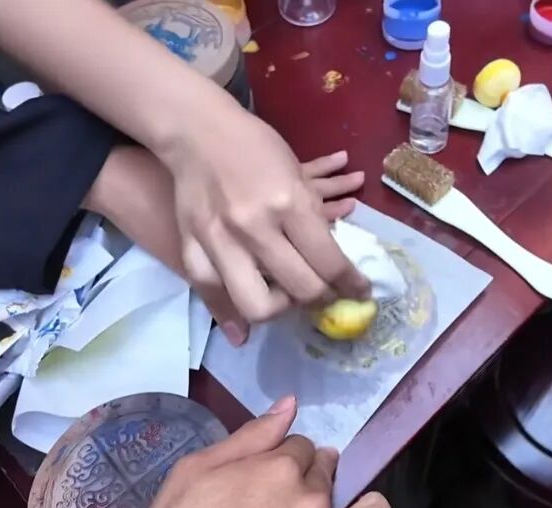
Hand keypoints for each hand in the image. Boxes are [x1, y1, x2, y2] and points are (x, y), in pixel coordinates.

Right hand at [86, 147, 364, 344]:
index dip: (351, 285)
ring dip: (280, 309)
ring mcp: (220, 241)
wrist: (197, 131)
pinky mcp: (192, 247)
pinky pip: (212, 297)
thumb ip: (315, 219)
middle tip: (326, 296)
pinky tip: (242, 330)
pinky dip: (230, 318)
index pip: (329, 263)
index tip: (359, 292)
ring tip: (288, 299)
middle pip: (300, 289)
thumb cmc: (255, 147)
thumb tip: (336, 267)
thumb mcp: (297, 176)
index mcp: (289, 203)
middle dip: (322, 299)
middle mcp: (255, 227)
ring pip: (257, 305)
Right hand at [112, 396, 401, 507]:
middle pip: (331, 475)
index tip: (276, 473)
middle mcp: (313, 506)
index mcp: (278, 472)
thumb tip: (288, 405)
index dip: (288, 457)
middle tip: (296, 500)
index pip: (302, 447)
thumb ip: (247, 438)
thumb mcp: (192, 476)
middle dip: (317, 479)